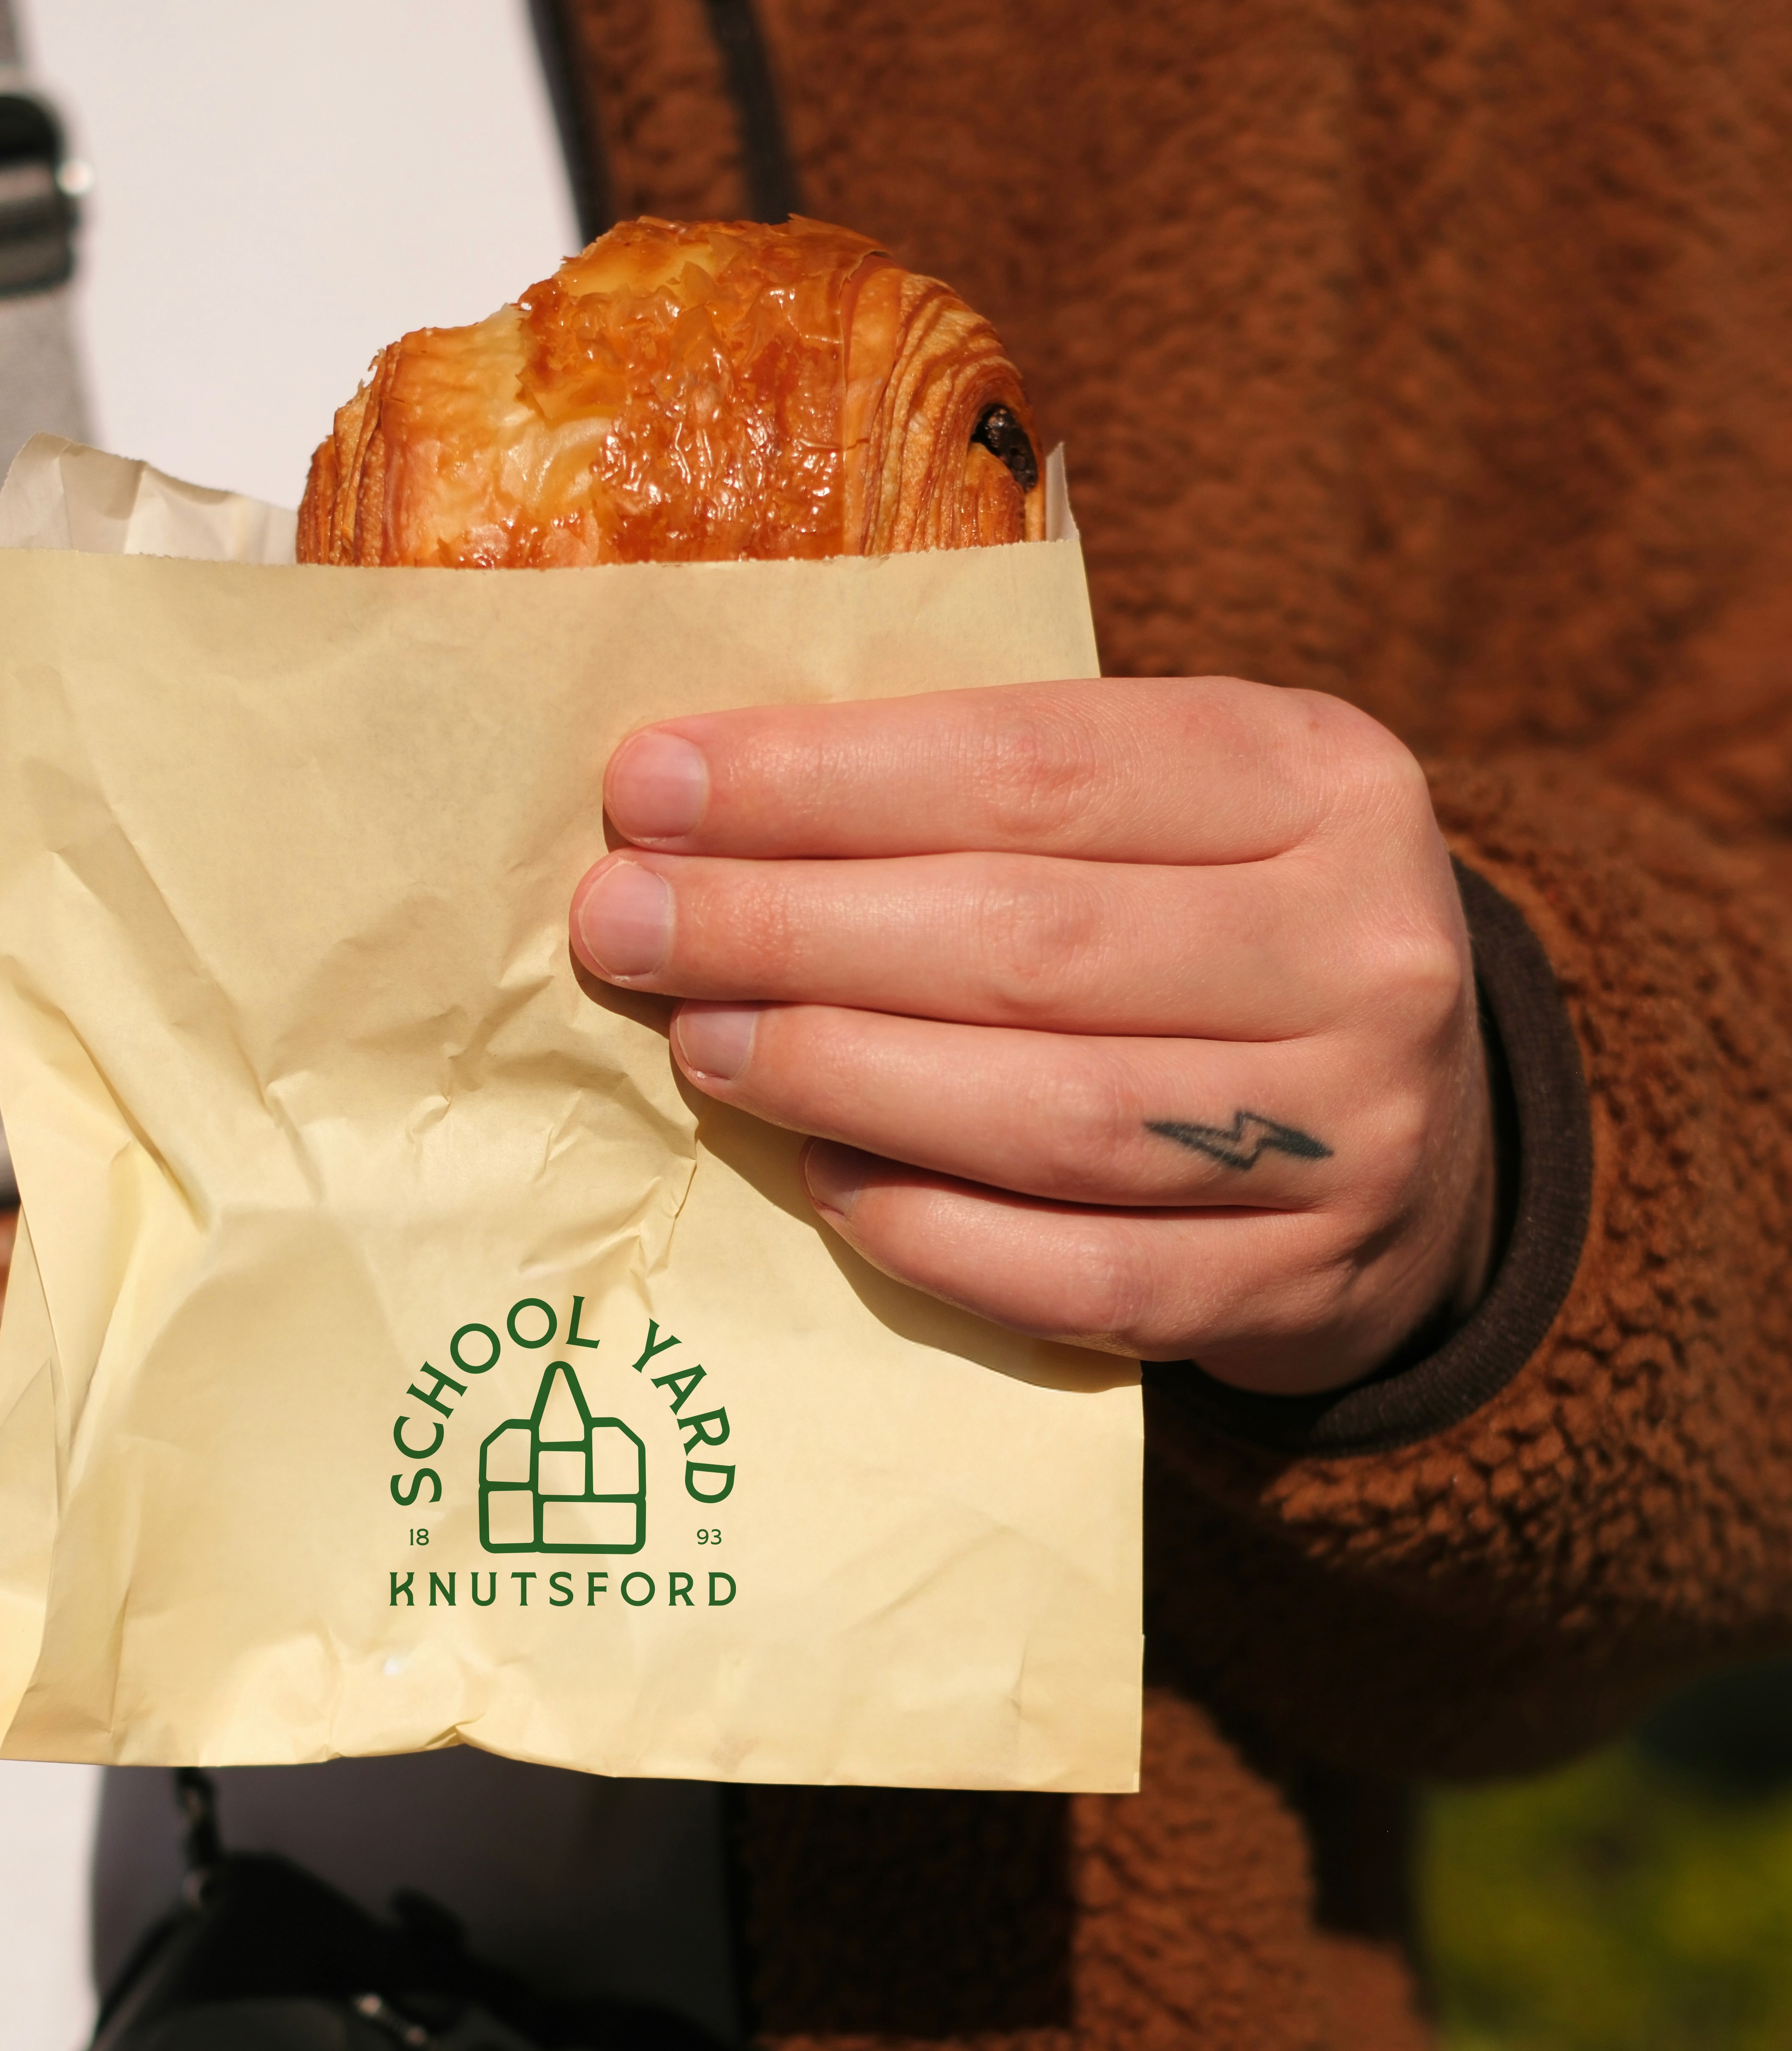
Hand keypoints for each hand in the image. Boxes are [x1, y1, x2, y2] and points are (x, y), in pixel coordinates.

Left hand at [567, 679, 1495, 1394]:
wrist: (1426, 1132)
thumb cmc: (1219, 932)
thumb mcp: (1169, 806)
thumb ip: (988, 792)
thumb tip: (702, 801)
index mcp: (1321, 775)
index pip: (1035, 765)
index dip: (821, 779)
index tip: (649, 789)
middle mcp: (1367, 948)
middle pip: (1029, 943)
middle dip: (791, 930)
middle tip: (625, 925)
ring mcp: (1356, 1134)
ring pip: (1054, 1117)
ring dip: (845, 1079)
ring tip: (705, 1045)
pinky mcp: (1311, 1286)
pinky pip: (1091, 1280)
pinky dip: (940, 1236)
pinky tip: (827, 1184)